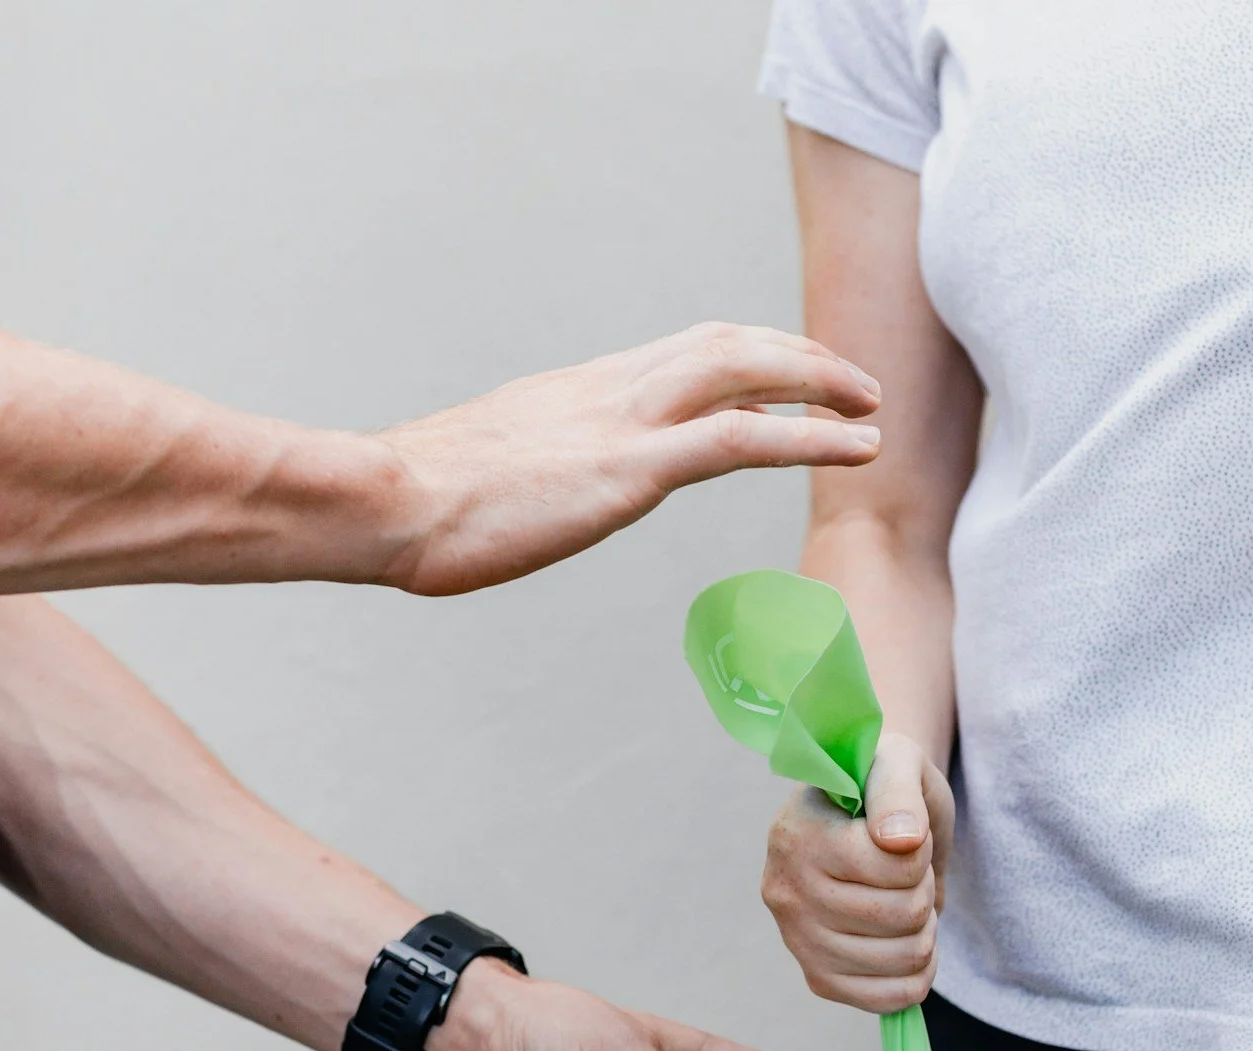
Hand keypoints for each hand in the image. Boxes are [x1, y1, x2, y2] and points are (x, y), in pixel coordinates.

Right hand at [376, 323, 881, 596]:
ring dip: (818, 382)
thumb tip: (531, 491)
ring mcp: (623, 422)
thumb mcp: (484, 472)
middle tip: (850, 382)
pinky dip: (810, 437)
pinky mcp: (630, 468)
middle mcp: (609, 389)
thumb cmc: (415, 504)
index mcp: (576, 391)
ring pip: (745, 370)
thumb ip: (527, 470)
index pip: (680, 353)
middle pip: (725, 343)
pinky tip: (856, 448)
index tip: (786, 376)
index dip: (745, 358)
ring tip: (870, 407)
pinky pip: (743, 438)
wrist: (383, 502)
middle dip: (796, 357)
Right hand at [762, 732, 952, 1013]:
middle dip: (924, 889)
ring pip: (904, 958)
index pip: (897, 866)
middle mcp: (784, 891)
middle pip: (903, 915)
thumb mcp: (897, 765)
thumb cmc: (883, 789)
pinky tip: (904, 943)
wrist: (868, 820)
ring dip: (923, 928)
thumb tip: (900, 840)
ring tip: (899, 899)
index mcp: (797, 835)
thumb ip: (898, 792)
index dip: (921, 851)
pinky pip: (888, 999)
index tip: (903, 833)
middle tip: (904, 871)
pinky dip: (916, 974)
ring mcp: (796, 940)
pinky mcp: (817, 978)